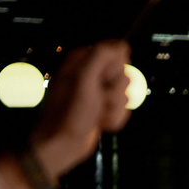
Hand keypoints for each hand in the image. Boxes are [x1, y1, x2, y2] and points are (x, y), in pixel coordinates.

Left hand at [28, 42, 132, 181]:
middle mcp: (91, 75)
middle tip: (98, 100)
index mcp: (83, 62)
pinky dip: (114, 119)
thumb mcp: (84, 78)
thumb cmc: (70, 112)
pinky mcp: (103, 109)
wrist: (63, 143)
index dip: (115, 68)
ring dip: (114, 108)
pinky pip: (123, 110)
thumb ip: (102, 56)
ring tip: (97, 115)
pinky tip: (100, 124)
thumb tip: (122, 45)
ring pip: (125, 94)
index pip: (116, 53)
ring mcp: (98, 93)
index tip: (103, 80)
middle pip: (124, 74)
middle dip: (115, 91)